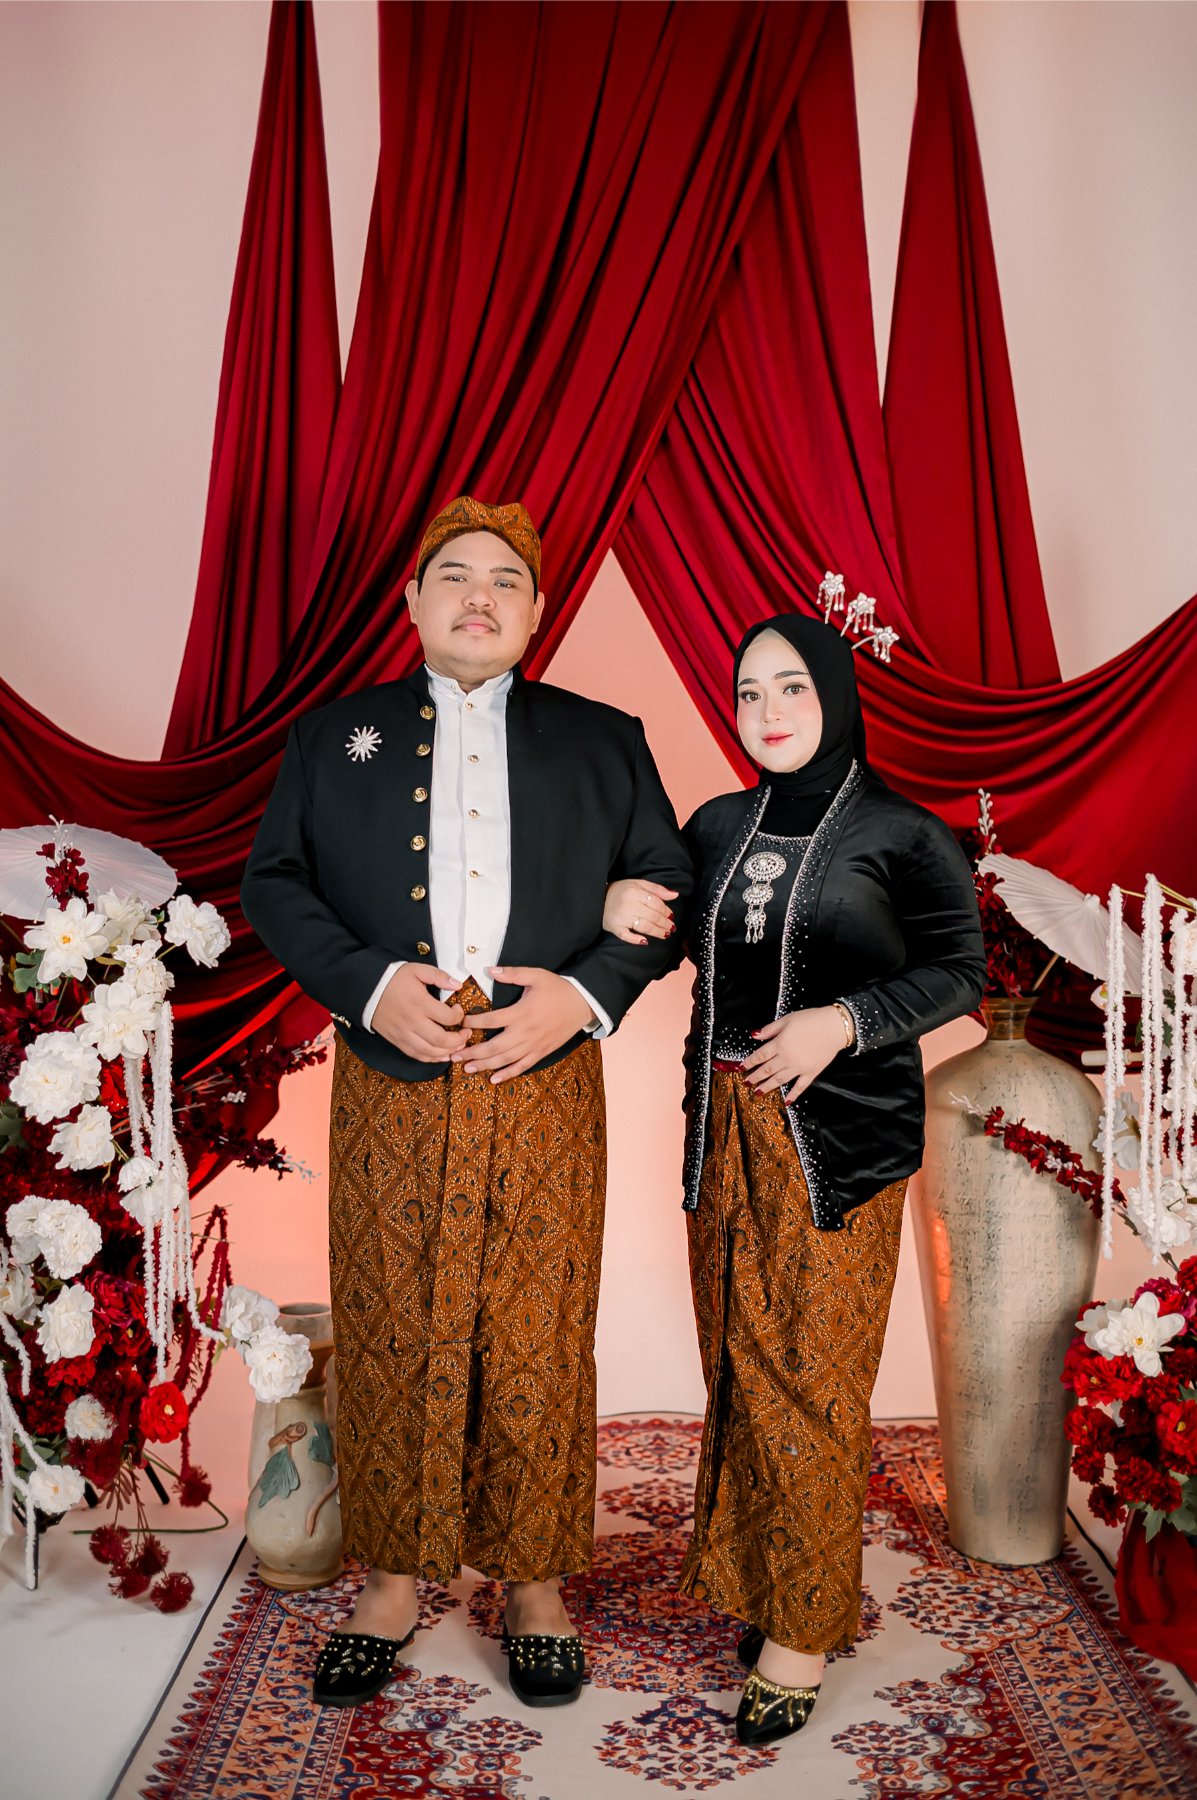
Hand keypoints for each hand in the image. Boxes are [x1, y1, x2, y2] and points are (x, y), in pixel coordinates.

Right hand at [370, 963, 470, 1061]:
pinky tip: (441, 1055)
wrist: (367, 989)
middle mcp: (412, 1021)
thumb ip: (439, 976)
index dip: (460, 1017)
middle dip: (459, 1040)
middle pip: (441, 1040)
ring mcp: (404, 1034)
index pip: (448, 1018)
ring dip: (448, 1052)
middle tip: (466, 1034)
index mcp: (420, 1003)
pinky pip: (416, 1055)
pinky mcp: (397, 1040)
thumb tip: (457, 985)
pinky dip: (431, 1058)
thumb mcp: (417, 970)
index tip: (459, 1010)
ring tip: (458, 1046)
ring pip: (430, 1052)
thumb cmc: (393, 979)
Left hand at [454, 967, 594, 1081]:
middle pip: (494, 1046)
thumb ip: (512, 974)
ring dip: (484, 1065)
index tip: (460, 1023)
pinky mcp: (541, 1052)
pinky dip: (507, 1074)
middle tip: (453, 1055)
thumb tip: (490, 970)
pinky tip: (494, 1079)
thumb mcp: (536, 975)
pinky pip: (522, 1066)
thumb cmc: (558, 989)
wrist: (583, 1004)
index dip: (473, 1022)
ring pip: (505, 1059)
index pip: (491, 1020)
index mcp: (521, 1012)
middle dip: (472, 1052)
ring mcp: (533, 1045)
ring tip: (467, 1068)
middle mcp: (525, 1032)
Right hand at [602, 878, 676, 944]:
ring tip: (665, 934)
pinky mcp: (614, 927)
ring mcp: (620, 917)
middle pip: (652, 916)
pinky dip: (636, 940)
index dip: (666, 911)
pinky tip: (645, 941)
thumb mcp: (639, 884)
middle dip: (665, 923)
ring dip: (657, 932)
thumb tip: (675, 895)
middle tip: (672, 927)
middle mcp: (627, 904)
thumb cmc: (621, 890)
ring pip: (644, 927)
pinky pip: (626, 936)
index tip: (671, 916)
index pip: (656, 903)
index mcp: (634, 891)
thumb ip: (657, 889)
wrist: (598, 897)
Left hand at [742, 1006, 850, 1100]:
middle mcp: (787, 1058)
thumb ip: (770, 1029)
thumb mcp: (787, 1019)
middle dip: (755, 1077)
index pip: (759, 1056)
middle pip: (766, 1070)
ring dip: (767, 1087)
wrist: (834, 1027)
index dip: (749, 1062)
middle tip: (746, 1082)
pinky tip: (787, 1101)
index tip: (740, 1068)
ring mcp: (799, 1068)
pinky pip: (800, 1087)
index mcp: (779, 1044)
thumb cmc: (811, 1020)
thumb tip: (754, 1035)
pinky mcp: (811, 1073)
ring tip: (758, 1093)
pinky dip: (793, 1095)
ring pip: (779, 1080)